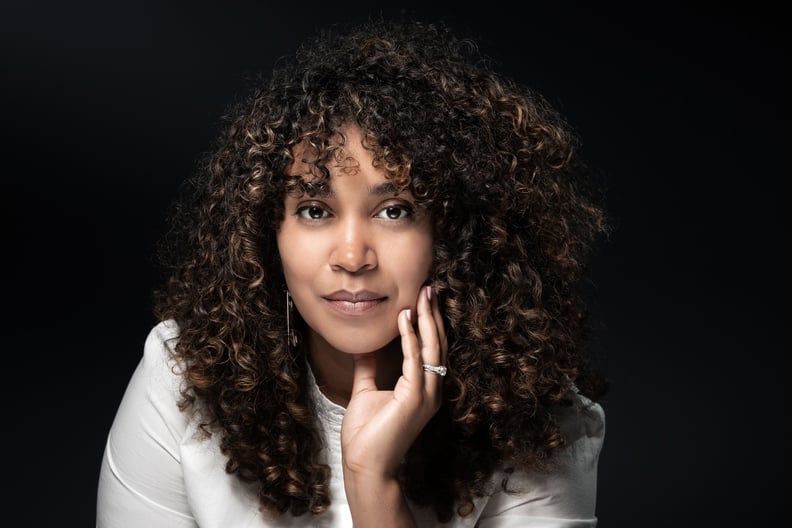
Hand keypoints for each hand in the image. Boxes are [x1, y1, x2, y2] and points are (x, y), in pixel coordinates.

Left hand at [341, 284, 446, 485]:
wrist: (365, 466)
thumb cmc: (366, 436)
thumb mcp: (366, 392)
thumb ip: (369, 369)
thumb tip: (365, 347)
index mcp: (424, 388)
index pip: (431, 348)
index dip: (429, 322)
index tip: (423, 297)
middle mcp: (431, 389)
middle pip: (437, 343)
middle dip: (433, 314)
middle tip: (430, 286)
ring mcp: (426, 394)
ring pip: (432, 348)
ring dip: (427, 319)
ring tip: (423, 294)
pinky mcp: (415, 399)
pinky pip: (414, 360)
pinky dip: (410, 337)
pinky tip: (404, 318)